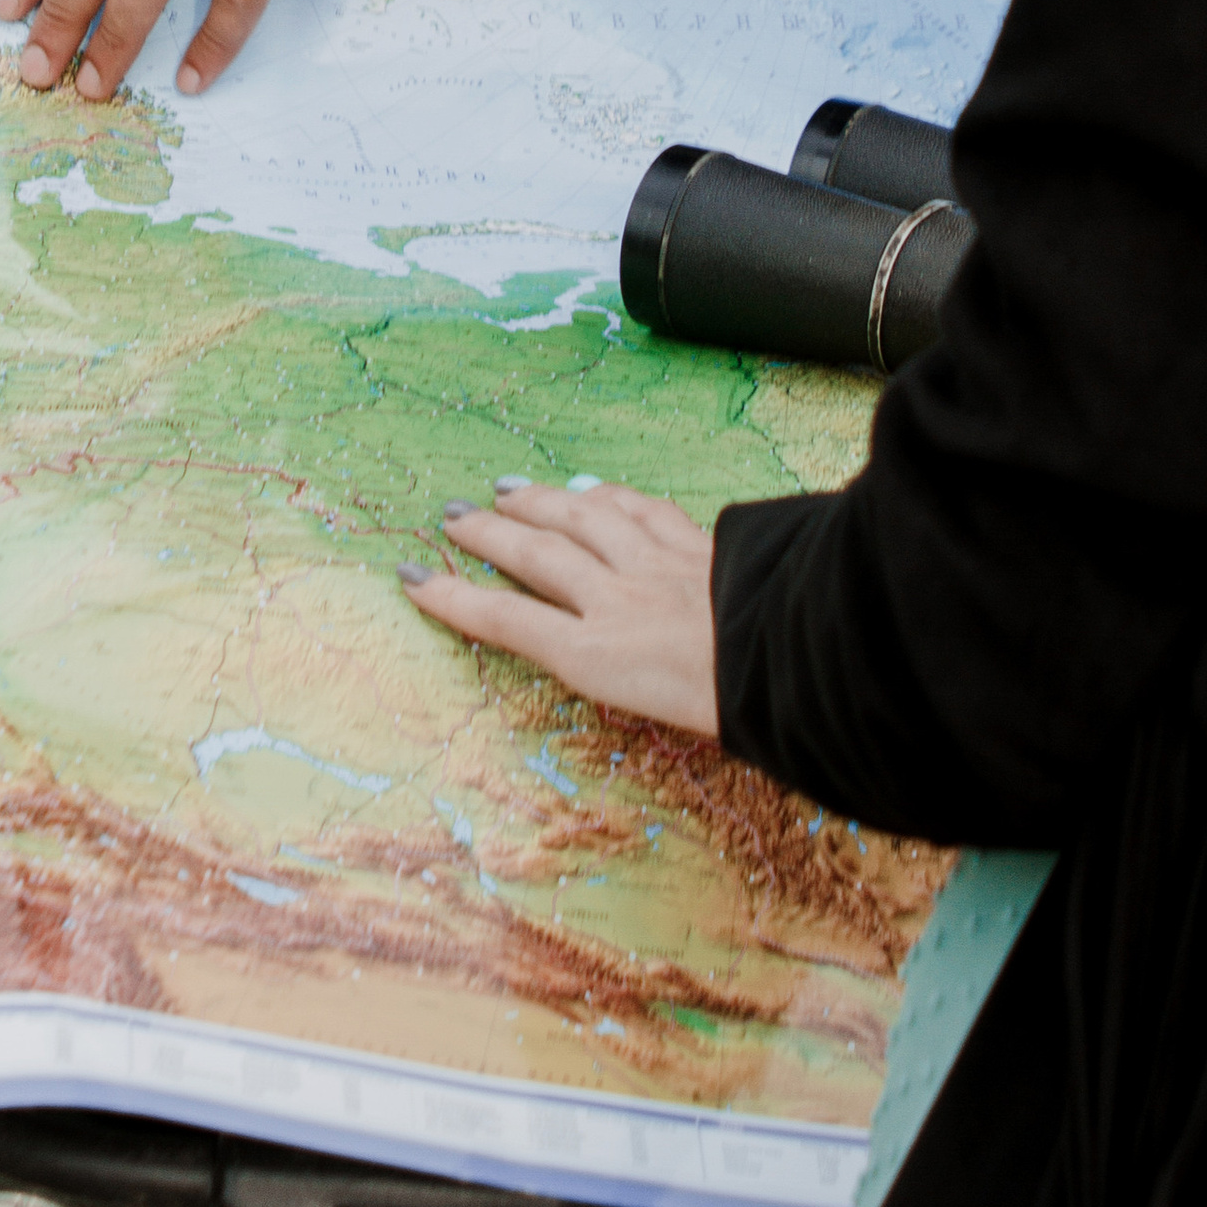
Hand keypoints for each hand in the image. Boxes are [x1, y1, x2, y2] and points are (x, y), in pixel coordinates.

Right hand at [402, 478, 720, 739]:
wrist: (794, 659)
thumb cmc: (736, 710)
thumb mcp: (660, 717)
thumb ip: (618, 676)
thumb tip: (590, 651)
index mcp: (596, 656)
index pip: (506, 621)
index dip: (454, 599)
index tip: (411, 578)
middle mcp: (613, 602)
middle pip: (535, 557)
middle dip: (486, 535)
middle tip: (451, 516)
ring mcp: (652, 564)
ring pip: (581, 519)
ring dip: (540, 502)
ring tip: (508, 490)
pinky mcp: (693, 543)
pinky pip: (640, 509)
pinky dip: (610, 497)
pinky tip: (596, 489)